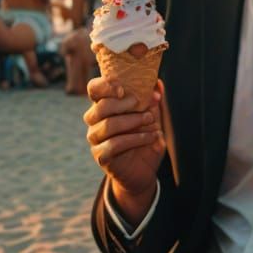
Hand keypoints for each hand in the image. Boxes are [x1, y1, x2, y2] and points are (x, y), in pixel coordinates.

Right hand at [85, 77, 164, 220]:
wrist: (145, 170)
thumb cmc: (146, 139)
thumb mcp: (153, 119)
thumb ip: (153, 101)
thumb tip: (158, 83)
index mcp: (105, 107)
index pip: (94, 89)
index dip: (104, 85)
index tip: (123, 88)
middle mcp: (96, 121)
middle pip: (100, 107)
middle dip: (124, 104)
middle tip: (144, 105)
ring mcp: (96, 139)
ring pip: (108, 125)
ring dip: (134, 121)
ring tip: (152, 122)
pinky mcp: (101, 156)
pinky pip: (114, 144)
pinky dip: (136, 139)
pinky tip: (152, 137)